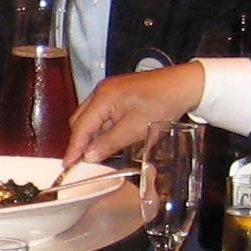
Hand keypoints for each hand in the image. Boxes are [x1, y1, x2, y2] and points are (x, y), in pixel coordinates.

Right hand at [67, 62, 206, 164]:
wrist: (183, 85)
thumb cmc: (162, 103)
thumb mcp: (136, 128)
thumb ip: (110, 143)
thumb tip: (88, 157)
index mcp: (103, 97)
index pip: (81, 127)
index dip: (74, 148)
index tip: (67, 165)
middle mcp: (101, 91)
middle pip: (80, 120)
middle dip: (79, 141)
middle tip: (80, 162)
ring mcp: (109, 91)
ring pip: (90, 117)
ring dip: (91, 135)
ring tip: (95, 153)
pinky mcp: (117, 94)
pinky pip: (101, 113)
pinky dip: (102, 128)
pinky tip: (109, 139)